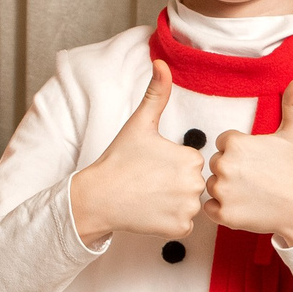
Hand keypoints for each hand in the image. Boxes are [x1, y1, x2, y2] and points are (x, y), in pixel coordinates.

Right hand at [68, 61, 207, 244]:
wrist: (98, 197)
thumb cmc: (119, 159)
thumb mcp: (139, 123)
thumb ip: (156, 93)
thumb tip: (161, 62)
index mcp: (190, 158)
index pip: (191, 161)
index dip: (171, 163)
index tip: (152, 164)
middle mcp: (194, 184)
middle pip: (193, 183)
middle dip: (174, 183)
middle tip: (149, 181)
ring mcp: (187, 208)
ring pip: (189, 204)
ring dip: (174, 202)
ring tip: (150, 195)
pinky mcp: (179, 229)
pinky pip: (183, 224)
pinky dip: (170, 221)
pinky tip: (152, 211)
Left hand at [207, 76, 292, 247]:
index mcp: (235, 142)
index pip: (224, 143)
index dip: (242, 151)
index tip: (259, 160)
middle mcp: (224, 165)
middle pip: (216, 163)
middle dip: (233, 170)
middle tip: (257, 177)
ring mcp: (223, 191)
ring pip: (212, 185)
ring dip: (226, 189)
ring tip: (252, 192)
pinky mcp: (224, 215)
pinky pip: (210, 208)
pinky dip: (222, 209)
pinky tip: (243, 205)